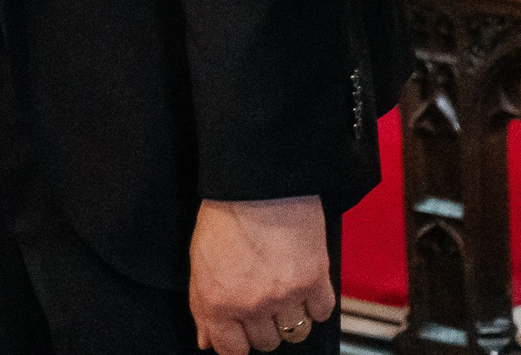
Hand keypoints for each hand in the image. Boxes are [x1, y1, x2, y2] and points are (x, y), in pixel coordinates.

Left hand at [188, 196, 334, 354]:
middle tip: (261, 298)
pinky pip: (321, 312)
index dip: (237, 341)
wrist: (259, 182)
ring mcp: (285, 296)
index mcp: (218, 302)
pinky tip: (305, 284)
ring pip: (295, 333)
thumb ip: (202, 306)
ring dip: (291, 317)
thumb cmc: (225, 213)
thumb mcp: (200, 260)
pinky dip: (315, 303)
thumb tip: (207, 341)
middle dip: (263, 325)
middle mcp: (251, 305)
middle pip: (266, 342)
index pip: (231, 350)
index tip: (241, 332)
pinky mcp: (315, 280)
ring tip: (284, 291)